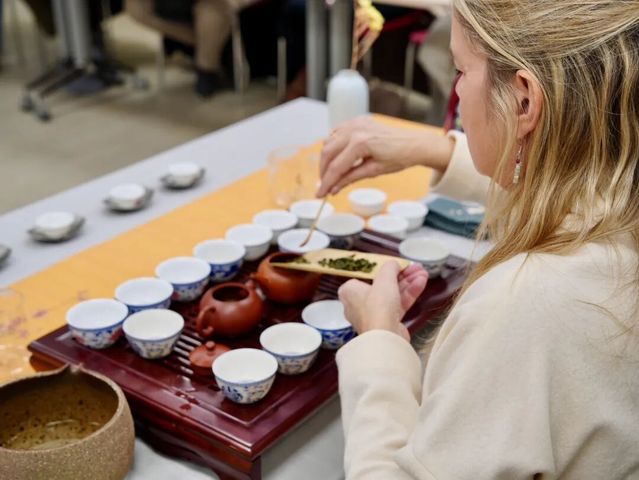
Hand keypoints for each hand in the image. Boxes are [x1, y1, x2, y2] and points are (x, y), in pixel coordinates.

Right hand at [317, 116, 453, 196]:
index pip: (337, 167)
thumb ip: (350, 178)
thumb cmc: (399, 158)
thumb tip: (334, 188)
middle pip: (328, 153)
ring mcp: (355, 123)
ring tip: (331, 174)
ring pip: (328, 141)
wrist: (413, 144)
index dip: (326, 182)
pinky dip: (333, 145)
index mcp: (361, 143)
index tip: (320, 194)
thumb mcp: (374, 171)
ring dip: (327, 158)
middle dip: (323, 171)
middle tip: (324, 186)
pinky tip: (336, 157)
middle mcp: (355, 130)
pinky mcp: (357, 121)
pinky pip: (336, 133)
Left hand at [338, 262, 428, 341]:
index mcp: (350, 292)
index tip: (395, 265)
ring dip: (408, 283)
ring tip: (423, 273)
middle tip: (414, 268)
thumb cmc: (377, 307)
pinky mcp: (387, 323)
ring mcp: (374, 314)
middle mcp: (359, 304)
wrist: (385, 337)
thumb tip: (394, 264)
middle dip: (401, 275)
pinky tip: (421, 283)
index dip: (382, 270)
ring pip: (393, 295)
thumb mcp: (384, 280)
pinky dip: (409, 294)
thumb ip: (390, 268)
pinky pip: (398, 305)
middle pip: (383, 285)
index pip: (366, 276)